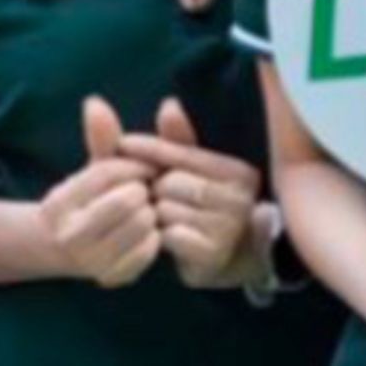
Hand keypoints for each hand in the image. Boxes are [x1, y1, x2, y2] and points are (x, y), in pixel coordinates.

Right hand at [38, 98, 162, 287]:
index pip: (108, 172)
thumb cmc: (92, 200)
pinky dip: (155, 239)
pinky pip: (148, 252)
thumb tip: (96, 102)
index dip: (134, 166)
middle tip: (146, 192)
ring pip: (141, 225)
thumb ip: (101, 138)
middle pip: (127, 200)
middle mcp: (66, 234)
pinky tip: (150, 233)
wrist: (69, 250)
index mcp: (58, 202)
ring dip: (153, 214)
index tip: (141, 169)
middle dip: (144, 190)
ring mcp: (87, 260)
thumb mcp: (94, 168)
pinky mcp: (110, 277)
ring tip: (148, 211)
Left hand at [118, 99, 266, 288]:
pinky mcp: (214, 252)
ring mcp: (230, 226)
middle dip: (156, 189)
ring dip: (156, 215)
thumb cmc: (201, 208)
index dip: (151, 148)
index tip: (124, 144)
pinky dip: (161, 236)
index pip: (185, 152)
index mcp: (237, 171)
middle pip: (171, 182)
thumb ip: (176, 141)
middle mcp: (241, 196)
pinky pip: (169, 234)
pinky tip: (168, 238)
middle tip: (160, 198)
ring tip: (165, 219)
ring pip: (167, 209)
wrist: (224, 261)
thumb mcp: (189, 171)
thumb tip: (169, 104)